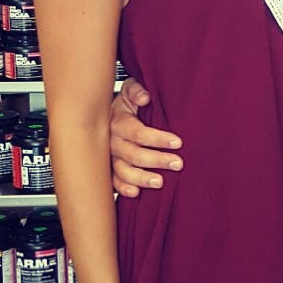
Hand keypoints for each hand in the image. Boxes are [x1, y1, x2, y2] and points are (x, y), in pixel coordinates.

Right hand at [110, 77, 182, 196]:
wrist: (104, 113)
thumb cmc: (127, 102)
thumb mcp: (131, 90)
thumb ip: (137, 90)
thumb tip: (145, 96)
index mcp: (118, 121)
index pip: (138, 132)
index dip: (157, 139)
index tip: (177, 142)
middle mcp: (111, 141)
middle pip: (133, 154)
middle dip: (157, 160)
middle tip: (178, 163)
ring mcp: (109, 156)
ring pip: (123, 170)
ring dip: (142, 178)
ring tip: (160, 182)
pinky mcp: (109, 167)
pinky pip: (113, 181)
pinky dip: (123, 188)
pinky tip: (136, 192)